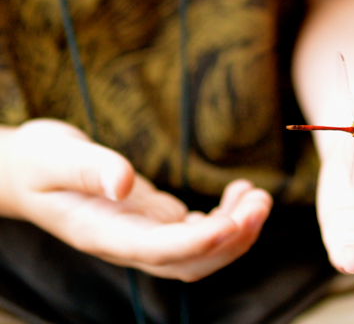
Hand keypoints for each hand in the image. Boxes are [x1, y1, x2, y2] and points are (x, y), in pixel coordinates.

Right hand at [0, 119, 272, 280]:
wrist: (22, 170)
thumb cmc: (35, 162)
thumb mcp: (55, 157)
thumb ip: (89, 169)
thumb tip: (124, 180)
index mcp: (104, 234)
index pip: (161, 251)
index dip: (203, 242)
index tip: (235, 219)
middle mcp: (127, 241)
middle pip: (188, 262)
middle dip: (231, 241)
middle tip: (262, 201)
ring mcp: (140, 232)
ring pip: (197, 252)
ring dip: (234, 231)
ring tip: (259, 196)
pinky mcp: (149, 217)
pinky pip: (193, 232)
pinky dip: (223, 218)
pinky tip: (238, 193)